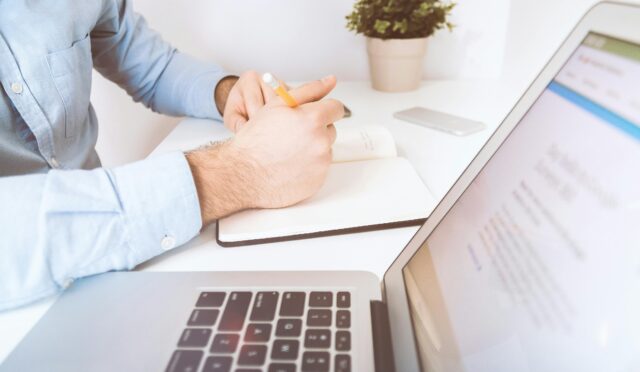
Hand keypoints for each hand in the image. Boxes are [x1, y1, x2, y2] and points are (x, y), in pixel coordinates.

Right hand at [187, 76, 343, 224]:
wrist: (243, 174)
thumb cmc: (256, 139)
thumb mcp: (278, 105)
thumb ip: (309, 90)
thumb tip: (331, 80)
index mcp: (313, 119)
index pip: (336, 108)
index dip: (323, 110)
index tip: (313, 114)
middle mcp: (321, 142)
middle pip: (330, 129)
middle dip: (316, 129)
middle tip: (291, 134)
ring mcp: (321, 163)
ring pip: (325, 149)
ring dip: (313, 148)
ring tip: (288, 151)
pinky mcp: (318, 181)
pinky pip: (320, 168)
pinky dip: (309, 166)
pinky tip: (289, 165)